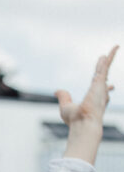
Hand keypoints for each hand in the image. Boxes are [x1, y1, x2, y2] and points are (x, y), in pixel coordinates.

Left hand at [59, 46, 117, 163]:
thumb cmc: (75, 120)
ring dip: (108, 60)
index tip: (111, 86)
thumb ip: (63, 97)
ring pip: (105, 70)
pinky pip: (106, 66)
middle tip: (107, 62)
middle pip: (104, 80)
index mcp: (93, 101)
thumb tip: (56, 91)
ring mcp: (101, 88)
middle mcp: (99, 94)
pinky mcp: (100, 81)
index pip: (100, 93)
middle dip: (106, 71)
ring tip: (113, 49)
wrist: (83, 123)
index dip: (105, 89)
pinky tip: (114, 48)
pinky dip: (110, 57)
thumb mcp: (65, 107)